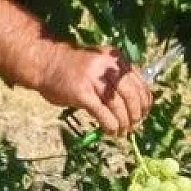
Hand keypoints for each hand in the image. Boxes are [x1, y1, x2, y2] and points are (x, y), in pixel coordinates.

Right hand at [36, 44, 152, 136]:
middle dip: (136, 115)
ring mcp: (94, 79)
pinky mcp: (82, 93)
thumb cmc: (72, 67)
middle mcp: (107, 67)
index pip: (139, 83)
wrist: (45, 63)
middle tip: (134, 126)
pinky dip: (110, 126)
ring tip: (121, 132)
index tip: (143, 114)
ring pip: (119, 106)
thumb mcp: (99, 65)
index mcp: (115, 57)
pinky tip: (110, 132)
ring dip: (123, 123)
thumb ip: (115, 78)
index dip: (145, 102)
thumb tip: (134, 104)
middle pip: (132, 95)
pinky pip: (103, 113)